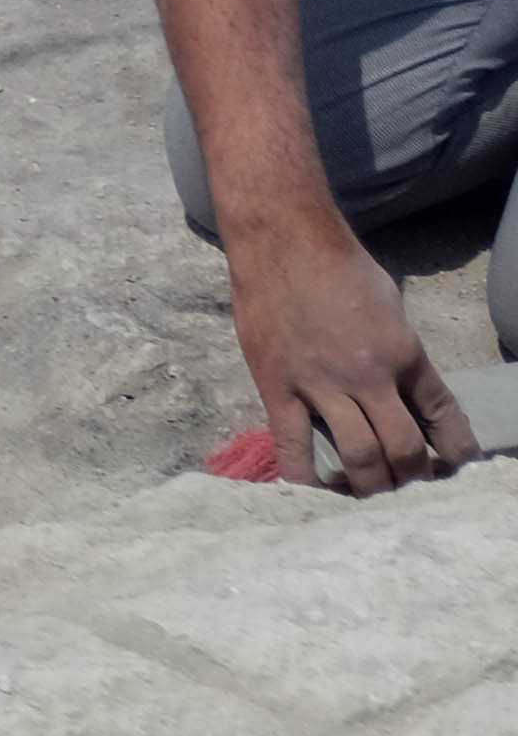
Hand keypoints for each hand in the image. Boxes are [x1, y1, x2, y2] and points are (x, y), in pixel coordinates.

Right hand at [231, 221, 473, 490]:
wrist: (282, 241)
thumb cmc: (341, 267)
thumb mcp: (391, 308)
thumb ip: (399, 354)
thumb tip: (400, 393)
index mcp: (405, 353)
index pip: (444, 416)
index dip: (456, 450)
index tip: (457, 468)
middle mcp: (370, 377)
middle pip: (403, 448)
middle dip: (413, 478)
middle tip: (409, 488)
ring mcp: (321, 385)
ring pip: (357, 455)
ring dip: (370, 484)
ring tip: (370, 493)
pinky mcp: (278, 388)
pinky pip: (293, 446)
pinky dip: (306, 478)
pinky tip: (314, 493)